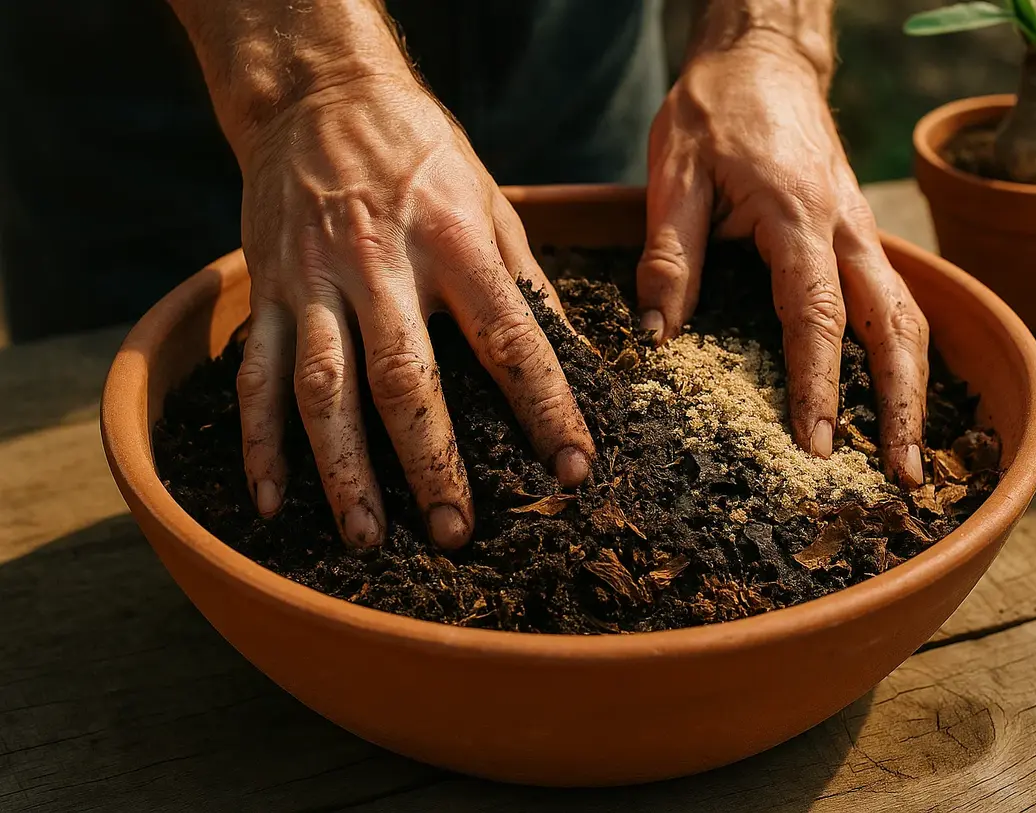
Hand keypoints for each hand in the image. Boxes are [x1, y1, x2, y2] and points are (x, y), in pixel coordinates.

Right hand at [235, 73, 593, 548]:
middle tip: (455, 533)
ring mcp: (313, 281)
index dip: (546, 409)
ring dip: (343, 471)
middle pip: (406, 380)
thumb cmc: (422, 156)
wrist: (319, 96)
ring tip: (367, 537)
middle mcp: (381, 266)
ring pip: (324, 390)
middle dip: (432, 464)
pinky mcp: (265, 291)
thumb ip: (526, 284)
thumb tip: (573, 359)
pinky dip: (259, 443)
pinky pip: (257, 376)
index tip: (572, 469)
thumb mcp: (492, 203)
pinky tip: (272, 501)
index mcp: (454, 243)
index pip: (511, 341)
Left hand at [637, 32, 928, 486]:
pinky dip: (904, 350)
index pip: (817, 316)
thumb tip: (658, 335)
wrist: (763, 54)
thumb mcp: (672, 171)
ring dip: (915, 385)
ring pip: (906, 314)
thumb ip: (669, 254)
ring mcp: (860, 229)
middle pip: (893, 326)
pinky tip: (897, 392)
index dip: (819, 386)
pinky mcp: (858, 231)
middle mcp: (845, 228)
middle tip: (905, 476)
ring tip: (912, 453)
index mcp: (798, 216)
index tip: (818, 445)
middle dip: (903, 405)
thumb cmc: (714, 108)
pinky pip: (894, 296)